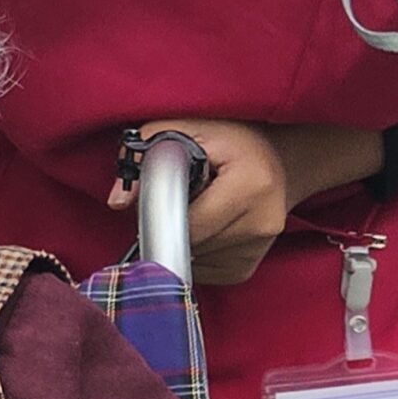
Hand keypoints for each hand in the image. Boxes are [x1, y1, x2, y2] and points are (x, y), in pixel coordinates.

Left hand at [106, 121, 382, 286]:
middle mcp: (262, 222)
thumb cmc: (231, 138)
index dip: (161, 214)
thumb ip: (146, 152)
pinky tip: (204, 225)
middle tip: (173, 199)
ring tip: (193, 208)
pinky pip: (202, 271)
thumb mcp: (188, 128)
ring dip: (182, 238)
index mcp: (251, 185)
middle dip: (170, 224)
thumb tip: (118, 201)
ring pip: (193, 260)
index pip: (188, 222)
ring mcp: (259, 249)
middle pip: (189, 244)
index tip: (151, 202)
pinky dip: (193, 251)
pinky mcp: (249, 268)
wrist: (279, 158)